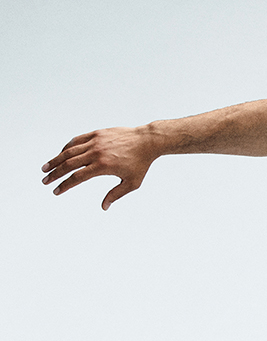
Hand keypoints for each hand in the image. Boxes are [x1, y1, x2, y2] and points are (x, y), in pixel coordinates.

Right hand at [42, 126, 158, 209]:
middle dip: (54, 174)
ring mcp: (96, 141)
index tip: (56, 191)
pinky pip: (77, 140)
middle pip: (68, 164)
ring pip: (69, 151)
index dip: (64, 185)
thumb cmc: (141, 163)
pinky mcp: (97, 133)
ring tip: (46, 168)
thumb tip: (104, 207)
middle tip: (45, 181)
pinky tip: (62, 154)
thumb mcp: (132, 183)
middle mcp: (96, 153)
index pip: (77, 178)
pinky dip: (67, 147)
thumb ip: (116, 194)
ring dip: (55, 160)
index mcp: (103, 166)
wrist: (148, 141)